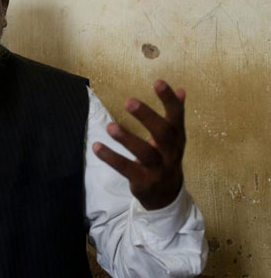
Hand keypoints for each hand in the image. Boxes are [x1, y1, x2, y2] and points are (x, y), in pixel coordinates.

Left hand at [92, 79, 185, 209]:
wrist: (167, 195)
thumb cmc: (166, 157)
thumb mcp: (173, 137)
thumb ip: (174, 114)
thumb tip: (181, 89)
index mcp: (178, 137)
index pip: (176, 116)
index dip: (168, 99)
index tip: (157, 82)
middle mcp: (171, 152)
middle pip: (163, 133)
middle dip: (147, 116)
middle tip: (129, 102)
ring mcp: (159, 168)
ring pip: (145, 153)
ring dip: (126, 139)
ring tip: (109, 126)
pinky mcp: (144, 182)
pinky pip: (126, 169)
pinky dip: (111, 158)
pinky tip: (96, 147)